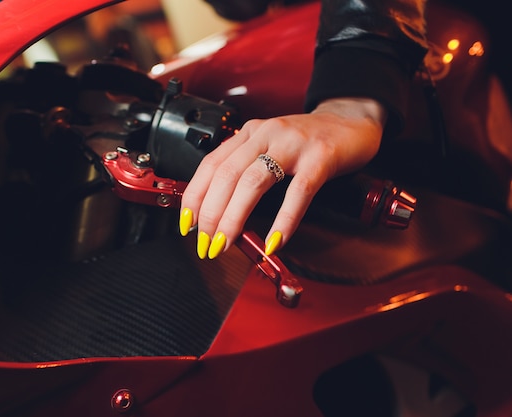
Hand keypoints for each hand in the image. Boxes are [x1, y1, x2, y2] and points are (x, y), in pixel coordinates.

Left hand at [178, 97, 386, 258]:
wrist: (352, 121)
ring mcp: (293, 144)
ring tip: (226, 243)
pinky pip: (298, 192)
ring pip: (253, 182)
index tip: (187, 225)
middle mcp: (265, 134)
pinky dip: (284, 221)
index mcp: (248, 134)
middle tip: (207, 243)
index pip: (210, 165)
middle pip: (226, 176)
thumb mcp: (269, 148)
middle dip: (211, 215)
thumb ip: (246, 171)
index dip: (194, 196)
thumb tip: (220, 213)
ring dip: (234, 218)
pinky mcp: (320, 157)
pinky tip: (275, 241)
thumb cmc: (308, 142)